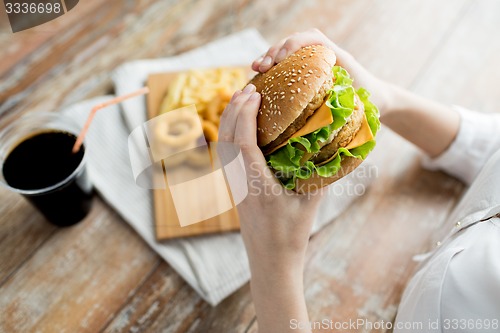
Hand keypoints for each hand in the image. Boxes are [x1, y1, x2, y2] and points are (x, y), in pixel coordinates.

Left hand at [219, 83, 321, 332]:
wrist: (270, 260)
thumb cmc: (291, 235)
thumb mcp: (311, 202)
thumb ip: (321, 173)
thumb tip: (335, 144)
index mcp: (257, 186)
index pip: (243, 144)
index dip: (246, 116)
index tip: (254, 94)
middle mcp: (239, 183)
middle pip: (227, 140)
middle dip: (234, 110)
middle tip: (248, 87)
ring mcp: (233, 185)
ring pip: (223, 146)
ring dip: (229, 119)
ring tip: (241, 98)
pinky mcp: (234, 188)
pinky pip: (226, 155)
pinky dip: (230, 133)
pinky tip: (240, 124)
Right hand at [252, 28, 393, 115]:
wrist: (378, 98)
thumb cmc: (371, 100)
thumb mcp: (361, 98)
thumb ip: (345, 99)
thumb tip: (320, 109)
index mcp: (336, 55)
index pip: (313, 38)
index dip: (294, 45)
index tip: (282, 59)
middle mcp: (322, 53)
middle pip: (294, 42)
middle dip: (275, 51)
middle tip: (263, 66)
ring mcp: (312, 61)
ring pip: (286, 51)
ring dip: (269, 58)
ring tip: (256, 69)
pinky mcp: (305, 71)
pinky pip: (285, 65)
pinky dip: (271, 69)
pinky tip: (258, 77)